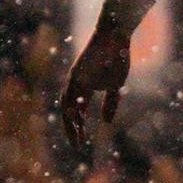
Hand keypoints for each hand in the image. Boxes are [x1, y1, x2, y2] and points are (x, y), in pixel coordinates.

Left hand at [60, 0, 151, 151]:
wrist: (115, 36)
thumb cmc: (116, 58)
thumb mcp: (116, 86)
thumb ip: (110, 103)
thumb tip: (107, 123)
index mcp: (84, 88)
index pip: (78, 112)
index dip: (79, 128)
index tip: (83, 143)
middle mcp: (75, 85)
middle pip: (68, 112)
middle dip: (71, 130)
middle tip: (77, 146)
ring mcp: (74, 78)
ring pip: (66, 104)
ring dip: (70, 122)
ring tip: (76, 136)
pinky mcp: (76, 72)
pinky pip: (71, 93)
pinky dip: (73, 106)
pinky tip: (77, 119)